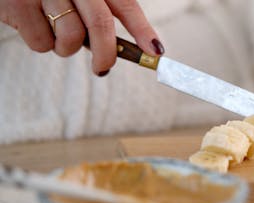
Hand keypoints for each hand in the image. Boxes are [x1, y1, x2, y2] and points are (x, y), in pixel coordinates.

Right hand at [0, 0, 163, 75]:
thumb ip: (98, 15)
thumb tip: (120, 50)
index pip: (126, 6)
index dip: (143, 31)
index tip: (156, 54)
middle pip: (101, 25)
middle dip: (106, 55)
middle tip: (103, 68)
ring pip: (70, 39)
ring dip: (67, 48)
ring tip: (57, 33)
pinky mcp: (19, 5)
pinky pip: (42, 44)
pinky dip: (42, 44)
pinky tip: (36, 25)